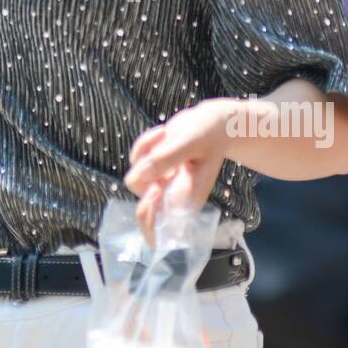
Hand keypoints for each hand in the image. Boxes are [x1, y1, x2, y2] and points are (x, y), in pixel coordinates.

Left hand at [124, 99, 231, 244]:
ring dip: (145, 153)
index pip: (161, 224)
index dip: (150, 213)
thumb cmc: (209, 134)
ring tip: (166, 134)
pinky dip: (145, 143)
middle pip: (143, 209)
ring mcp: (162, 182)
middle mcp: (174, 195)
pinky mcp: (154, 167)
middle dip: (143, 179)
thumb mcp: (190, 142)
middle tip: (158, 154)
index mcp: (189, 198)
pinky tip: (163, 132)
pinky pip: (136, 159)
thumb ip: (165, 159)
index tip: (156, 187)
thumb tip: (138, 176)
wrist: (213, 122)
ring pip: (135, 178)